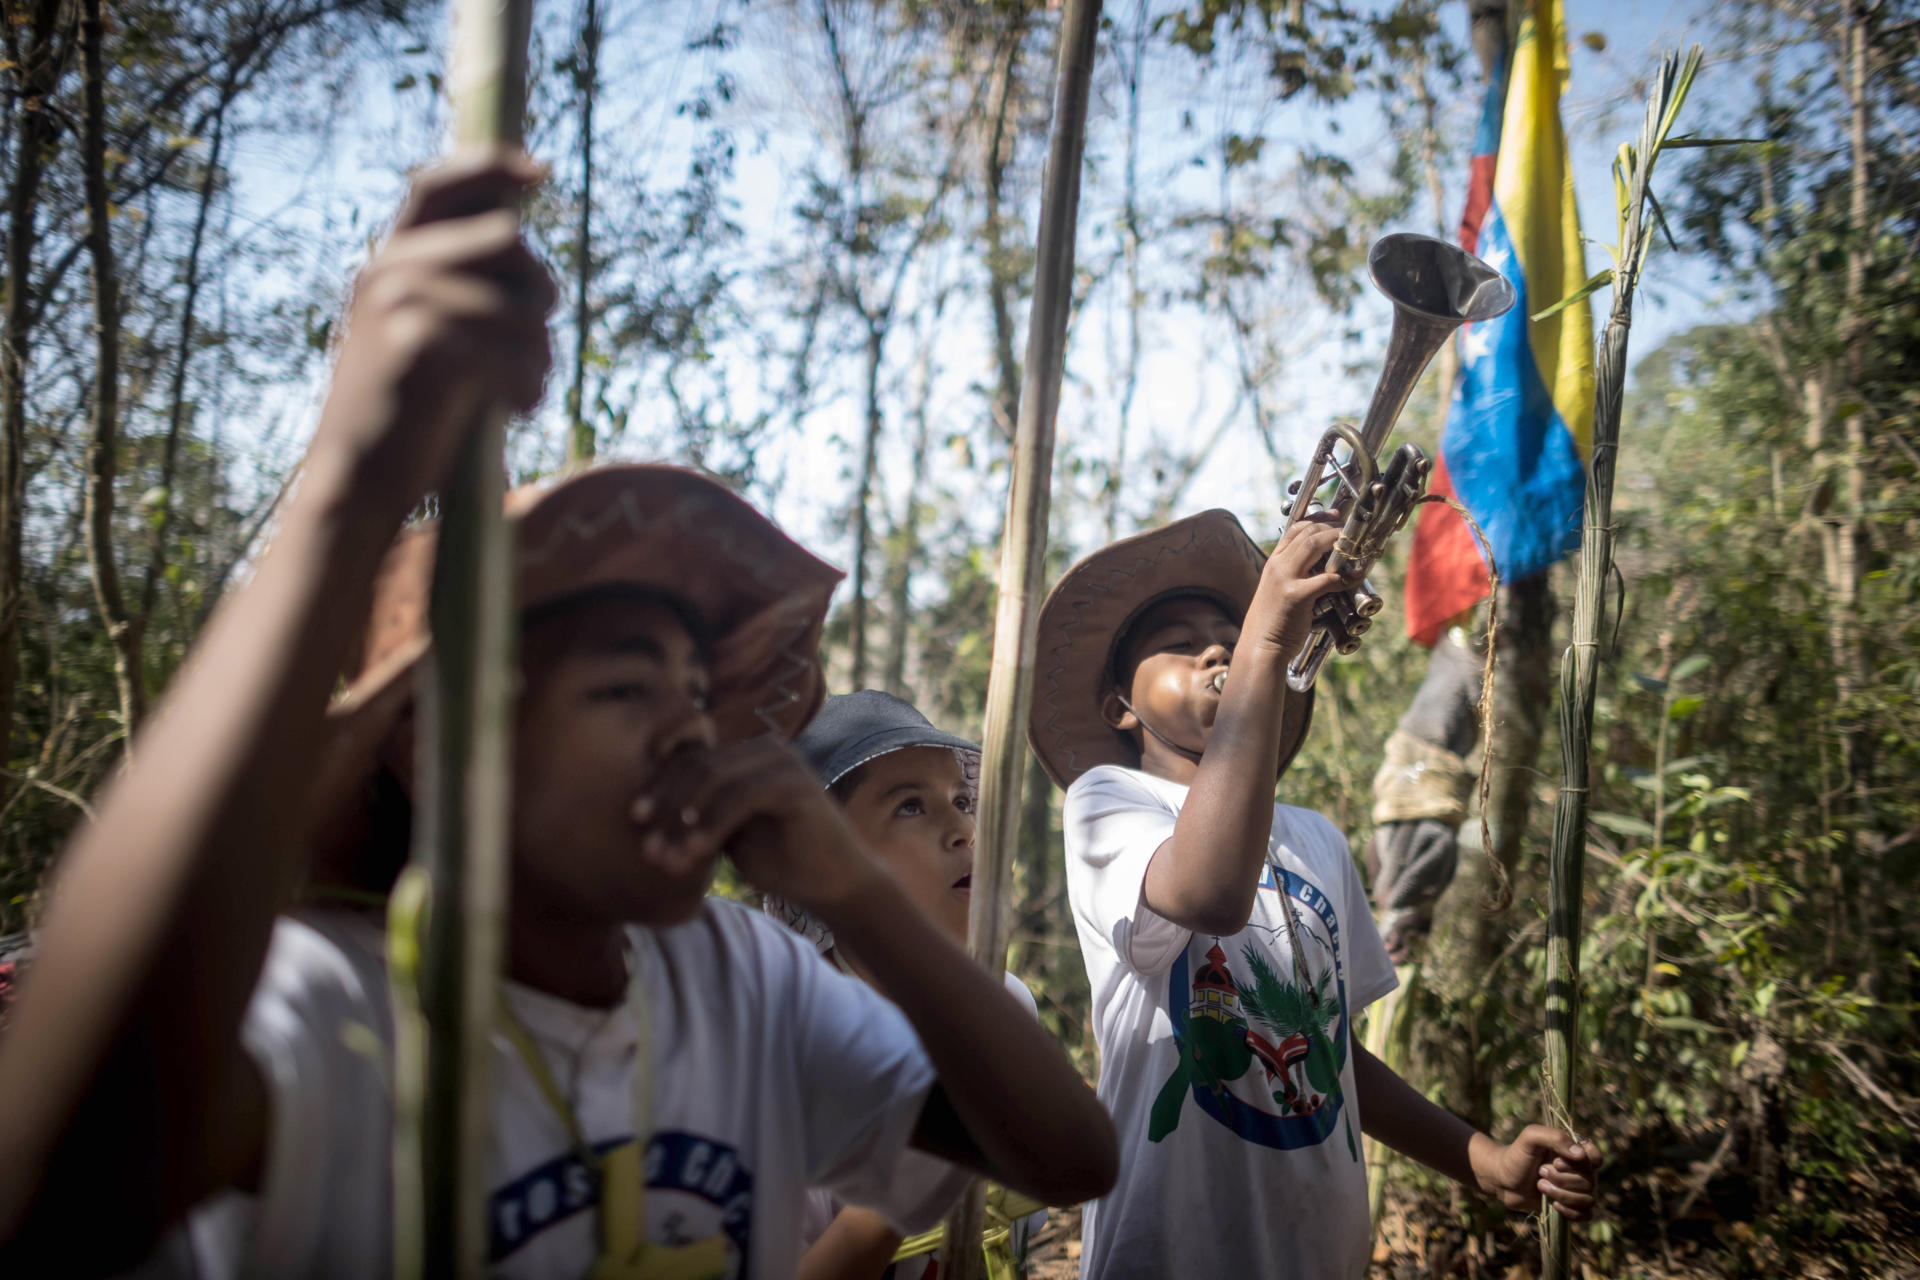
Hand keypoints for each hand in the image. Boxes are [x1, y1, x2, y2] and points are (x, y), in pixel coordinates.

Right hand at [312, 148, 555, 515]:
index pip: (439, 184)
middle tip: (538, 351)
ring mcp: (398, 302)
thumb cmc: (406, 413)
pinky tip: (518, 412)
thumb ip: (457, 287)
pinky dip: (528, 385)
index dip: (493, 166)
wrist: (357, 480)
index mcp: (388, 259)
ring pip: (520, 305)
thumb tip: (519, 245)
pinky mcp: (418, 344)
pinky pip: (509, 347)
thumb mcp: (422, 333)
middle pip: (509, 240)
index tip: (542, 172)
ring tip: (527, 393)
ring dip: (541, 356)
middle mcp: (387, 268)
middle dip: (541, 295)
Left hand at [628, 736, 883, 910]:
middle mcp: (766, 748)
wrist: (835, 884)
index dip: (660, 785)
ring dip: (683, 822)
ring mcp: (783, 761)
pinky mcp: (795, 784)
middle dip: (667, 807)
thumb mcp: (730, 833)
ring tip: (664, 859)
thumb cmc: (782, 860)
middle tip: (646, 847)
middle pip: (698, 764)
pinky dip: (710, 825)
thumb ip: (701, 814)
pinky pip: (740, 797)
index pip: (692, 757)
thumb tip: (645, 813)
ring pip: (715, 778)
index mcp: (748, 755)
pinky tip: (693, 853)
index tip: (635, 819)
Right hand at [1244, 512, 1359, 660]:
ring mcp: (1285, 579)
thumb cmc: (1274, 622)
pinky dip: (1343, 577)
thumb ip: (1296, 576)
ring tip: (1353, 545)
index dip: (1318, 519)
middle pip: (1308, 533)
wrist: (1261, 646)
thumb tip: (1324, 570)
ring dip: (1338, 542)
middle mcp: (1278, 566)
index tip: (1335, 517)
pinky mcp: (1296, 596)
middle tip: (1350, 531)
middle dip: (1332, 528)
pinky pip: (1326, 579)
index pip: (1295, 529)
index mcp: (1274, 563)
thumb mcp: (1280, 591)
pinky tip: (1353, 578)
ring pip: (1314, 546)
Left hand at [1472, 1125, 1601, 1220]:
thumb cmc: (1517, 1155)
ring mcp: (1578, 1189)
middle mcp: (1581, 1170)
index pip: (1596, 1158)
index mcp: (1575, 1150)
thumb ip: (1555, 1138)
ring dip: (1562, 1194)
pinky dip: (1570, 1211)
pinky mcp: (1572, 1207)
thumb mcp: (1531, 1138)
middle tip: (1540, 1172)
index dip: (1581, 1164)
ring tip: (1541, 1186)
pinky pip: (1586, 1215)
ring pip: (1588, 1199)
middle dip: (1562, 1179)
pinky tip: (1553, 1204)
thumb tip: (1581, 1155)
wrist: (1503, 1180)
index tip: (1557, 1162)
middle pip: (1590, 1181)